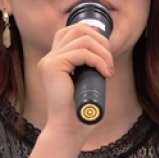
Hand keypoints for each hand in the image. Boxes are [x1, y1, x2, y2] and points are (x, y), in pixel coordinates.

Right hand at [34, 21, 114, 143]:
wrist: (69, 129)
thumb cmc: (80, 110)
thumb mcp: (87, 80)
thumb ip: (89, 63)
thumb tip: (105, 46)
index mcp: (54, 60)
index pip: (72, 31)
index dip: (93, 35)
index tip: (107, 53)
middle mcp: (49, 58)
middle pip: (77, 29)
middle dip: (101, 41)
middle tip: (110, 61)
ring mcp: (48, 61)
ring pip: (83, 39)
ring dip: (103, 52)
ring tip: (109, 69)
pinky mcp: (52, 66)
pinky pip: (82, 53)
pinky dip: (98, 60)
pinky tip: (105, 72)